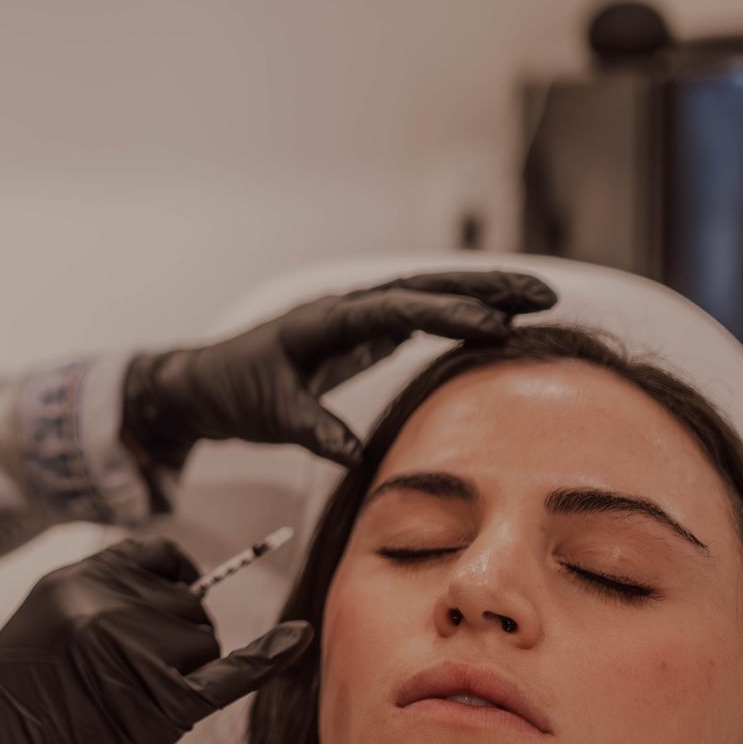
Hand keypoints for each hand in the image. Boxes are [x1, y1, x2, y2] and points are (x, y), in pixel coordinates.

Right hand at [0, 536, 312, 743]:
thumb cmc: (9, 708)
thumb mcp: (40, 627)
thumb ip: (97, 597)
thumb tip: (180, 588)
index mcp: (71, 581)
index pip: (154, 556)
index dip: (175, 575)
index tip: (184, 588)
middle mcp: (104, 604)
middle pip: (186, 605)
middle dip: (176, 641)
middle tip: (129, 683)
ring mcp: (134, 650)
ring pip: (204, 642)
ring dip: (185, 673)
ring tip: (128, 703)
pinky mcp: (161, 701)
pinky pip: (230, 671)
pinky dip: (268, 656)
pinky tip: (296, 637)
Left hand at [121, 270, 558, 482]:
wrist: (201, 381)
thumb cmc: (231, 390)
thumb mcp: (268, 414)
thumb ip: (311, 429)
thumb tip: (353, 455)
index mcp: (322, 321)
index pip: (394, 310)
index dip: (445, 315)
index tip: (495, 328)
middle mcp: (343, 310)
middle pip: (421, 288)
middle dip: (482, 289)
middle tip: (542, 295)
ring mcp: (353, 319)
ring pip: (423, 297)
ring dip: (477, 296)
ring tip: (534, 301)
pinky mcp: (358, 335)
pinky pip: (414, 318)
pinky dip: (453, 318)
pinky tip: (490, 324)